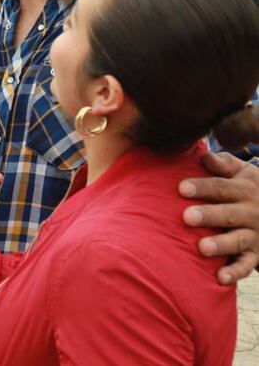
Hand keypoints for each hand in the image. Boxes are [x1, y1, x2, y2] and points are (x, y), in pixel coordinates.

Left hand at [180, 151, 258, 284]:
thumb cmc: (247, 188)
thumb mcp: (243, 172)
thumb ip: (224, 163)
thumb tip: (205, 156)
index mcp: (244, 189)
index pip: (221, 187)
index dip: (202, 187)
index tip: (181, 188)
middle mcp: (250, 212)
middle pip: (228, 214)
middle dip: (209, 215)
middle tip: (187, 217)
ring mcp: (254, 234)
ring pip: (238, 240)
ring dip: (221, 244)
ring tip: (202, 248)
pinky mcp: (256, 254)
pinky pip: (246, 265)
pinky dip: (235, 272)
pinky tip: (220, 278)